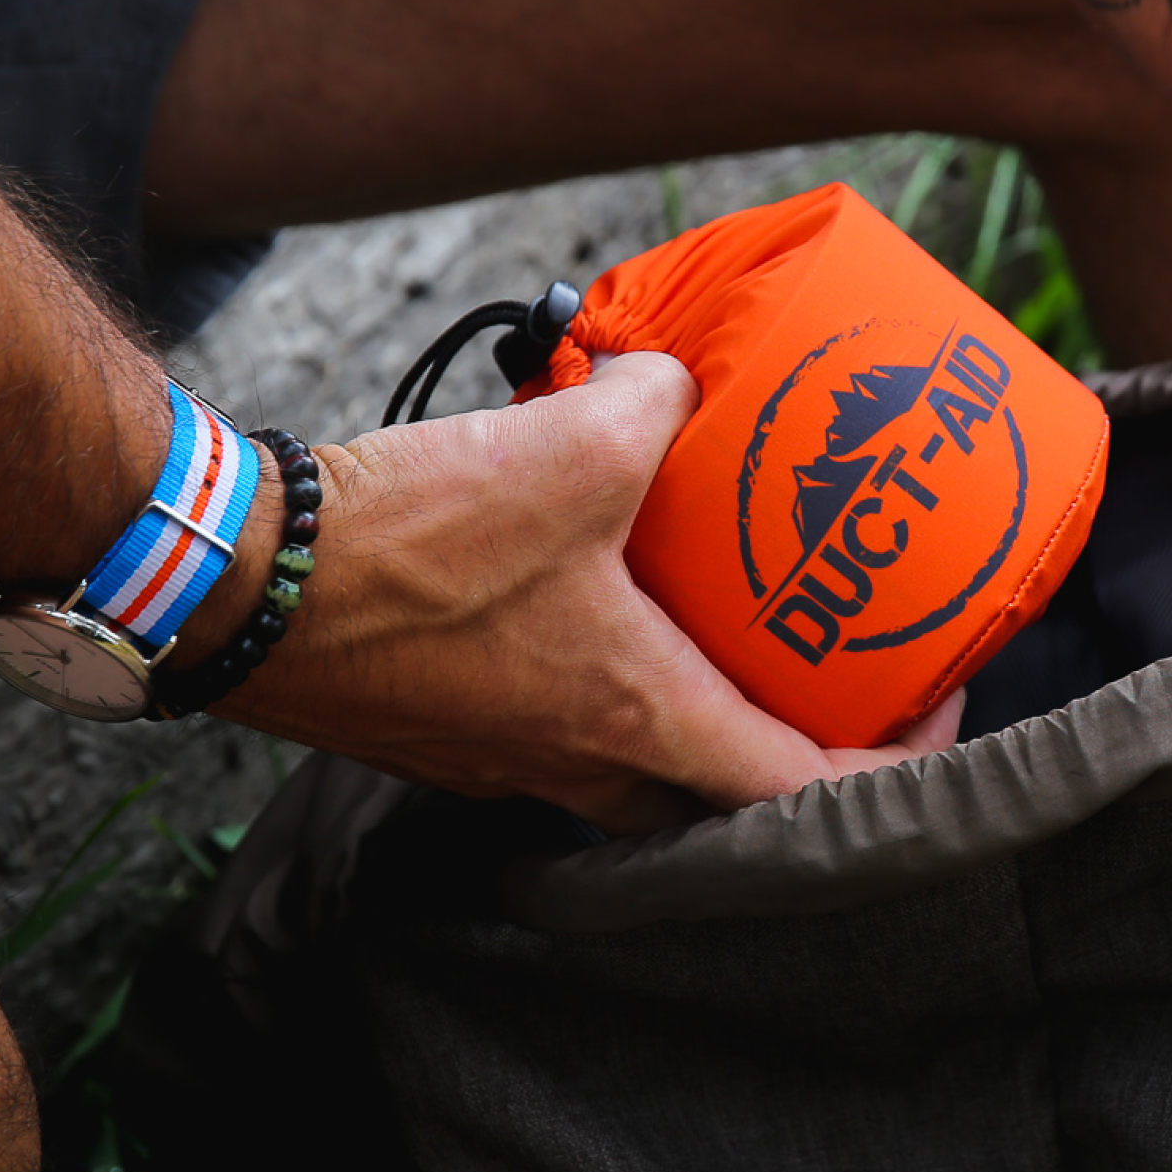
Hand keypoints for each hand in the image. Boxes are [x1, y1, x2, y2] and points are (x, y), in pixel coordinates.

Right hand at [212, 352, 963, 830]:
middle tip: (818, 677)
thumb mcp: (575, 439)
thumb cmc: (408, 544)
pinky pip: (549, 730)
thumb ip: (656, 397)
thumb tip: (673, 374)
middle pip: (715, 797)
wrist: (239, 582)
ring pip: (629, 769)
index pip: (799, 787)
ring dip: (683, 719)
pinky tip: (586, 603)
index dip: (890, 763)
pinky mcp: (441, 732)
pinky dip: (592, 687)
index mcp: (636, 716)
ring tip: (710, 635)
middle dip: (782, 751)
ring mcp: (500, 761)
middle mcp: (575, 762)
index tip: (932, 709)